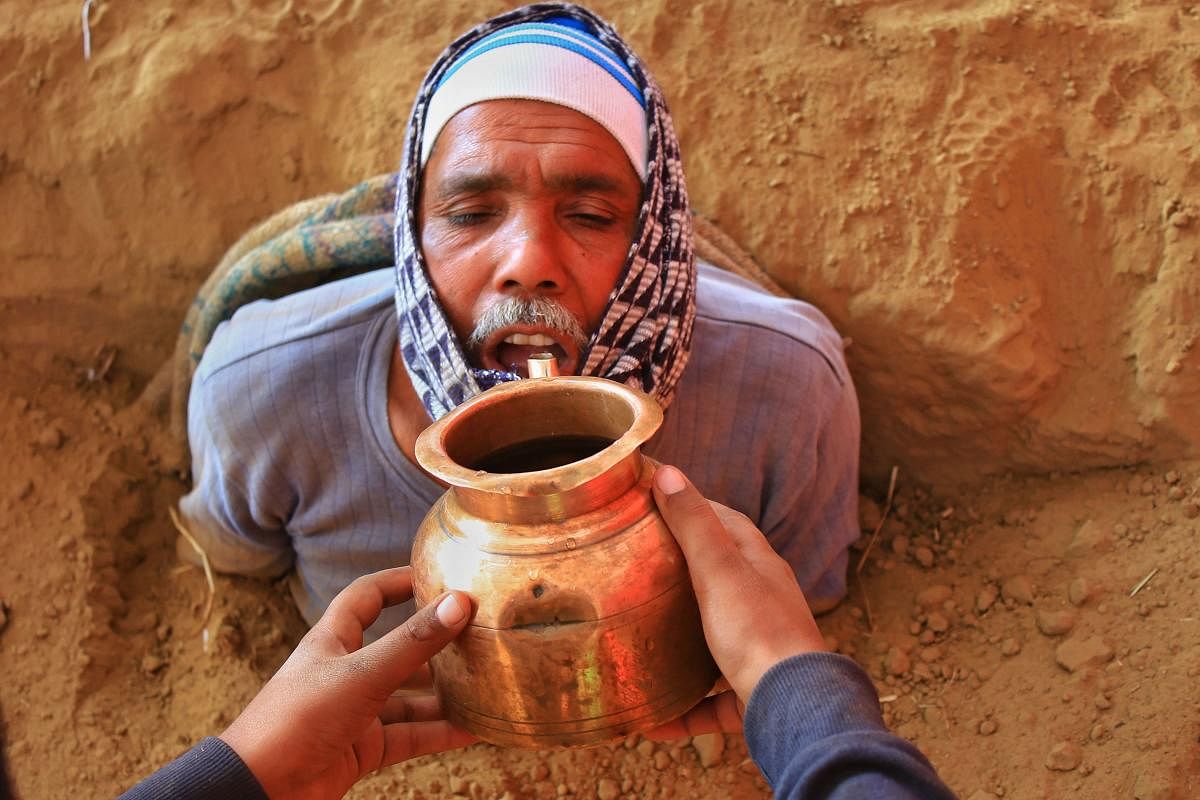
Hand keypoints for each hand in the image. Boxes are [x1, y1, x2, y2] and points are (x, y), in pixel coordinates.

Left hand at [219, 567, 476, 798]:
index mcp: (334, 640)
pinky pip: (410, 735)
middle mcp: (346, 671)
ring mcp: (356, 712)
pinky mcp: (363, 747)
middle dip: (435, 642)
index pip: (369, 596)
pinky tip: (473, 729)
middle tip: (476, 633)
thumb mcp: (360, 675)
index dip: (400, 581)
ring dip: (443, 693)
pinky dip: (439, 732)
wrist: (261, 790)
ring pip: (409, 696)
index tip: (438, 574)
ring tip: (485, 683)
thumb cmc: (296, 719)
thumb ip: (411, 643)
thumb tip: (459, 602)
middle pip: (398, 648)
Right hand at [646, 465, 827, 737]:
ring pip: (713, 642)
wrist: (793, 709)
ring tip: (640, 640)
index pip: (729, 524)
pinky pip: (709, 701)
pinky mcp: (750, 695)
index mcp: (761, 568)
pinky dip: (682, 708)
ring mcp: (759, 651)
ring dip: (679, 644)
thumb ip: (693, 525)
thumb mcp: (719, 571)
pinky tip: (651, 719)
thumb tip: (668, 473)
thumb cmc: (758, 632)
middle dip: (682, 575)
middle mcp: (764, 605)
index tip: (656, 503)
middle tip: (637, 570)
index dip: (695, 508)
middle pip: (720, 581)